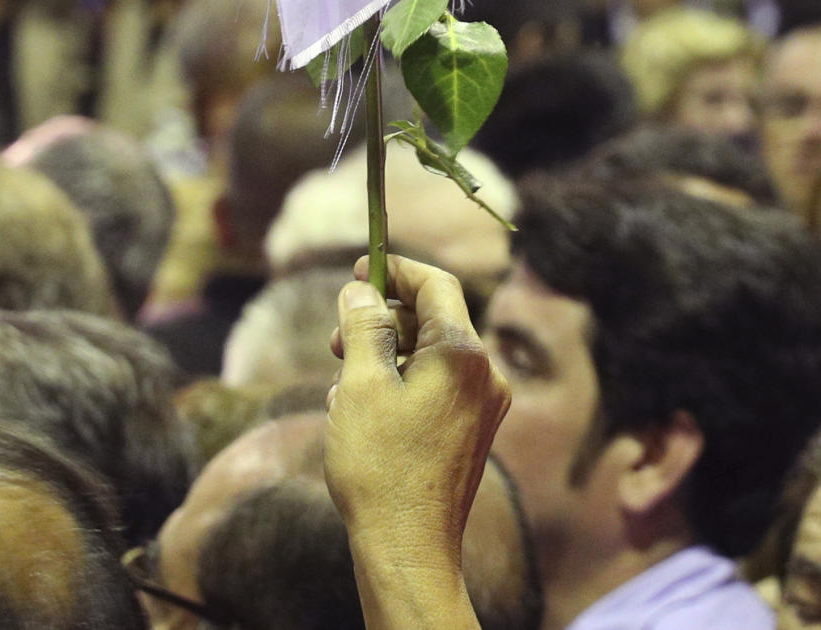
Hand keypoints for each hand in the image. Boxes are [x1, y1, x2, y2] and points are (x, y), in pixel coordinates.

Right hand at [324, 253, 509, 568]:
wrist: (409, 551)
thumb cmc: (381, 467)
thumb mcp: (361, 384)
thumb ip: (364, 326)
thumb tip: (361, 289)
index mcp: (463, 354)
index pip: (435, 283)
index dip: (395, 270)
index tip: (358, 270)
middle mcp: (484, 375)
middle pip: (432, 319)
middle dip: (381, 320)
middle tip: (336, 339)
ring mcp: (483, 407)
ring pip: (429, 355)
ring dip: (385, 356)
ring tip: (342, 384)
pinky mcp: (472, 433)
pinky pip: (435, 388)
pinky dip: (399, 384)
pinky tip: (361, 411)